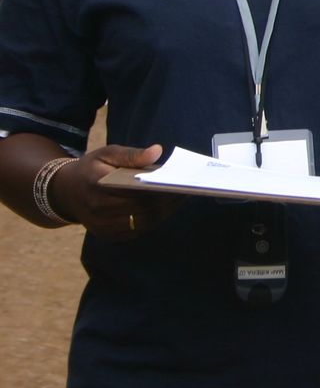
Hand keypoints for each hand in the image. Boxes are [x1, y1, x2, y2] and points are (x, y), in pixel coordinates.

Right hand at [49, 144, 176, 240]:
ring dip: (164, 212)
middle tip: (187, 190)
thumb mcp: (107, 153)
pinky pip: (136, 231)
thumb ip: (131, 154)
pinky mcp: (107, 236)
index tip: (181, 182)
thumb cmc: (91, 168)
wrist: (64, 192)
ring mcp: (102, 227)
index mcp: (98, 186)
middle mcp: (98, 210)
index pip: (136, 192)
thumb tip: (157, 151)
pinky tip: (165, 208)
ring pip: (142, 223)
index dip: (161, 190)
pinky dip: (153, 220)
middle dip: (168, 201)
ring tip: (180, 198)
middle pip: (143, 209)